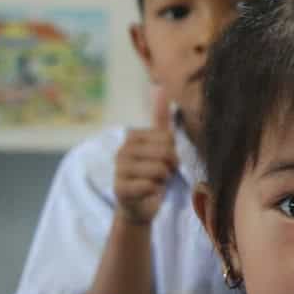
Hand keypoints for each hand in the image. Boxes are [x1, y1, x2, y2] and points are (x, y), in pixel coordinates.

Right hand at [114, 88, 178, 224]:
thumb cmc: (152, 175)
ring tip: (154, 183)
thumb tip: (160, 86)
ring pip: (159, 169)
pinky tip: (146, 193)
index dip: (174, 153)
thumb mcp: (159, 146)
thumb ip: (160, 120)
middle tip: (162, 174)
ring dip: (163, 180)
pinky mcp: (120, 188)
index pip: (168, 138)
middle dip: (170, 167)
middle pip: (165, 152)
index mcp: (133, 136)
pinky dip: (154, 192)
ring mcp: (119, 169)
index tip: (166, 161)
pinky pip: (149, 186)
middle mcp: (122, 149)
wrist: (139, 207)